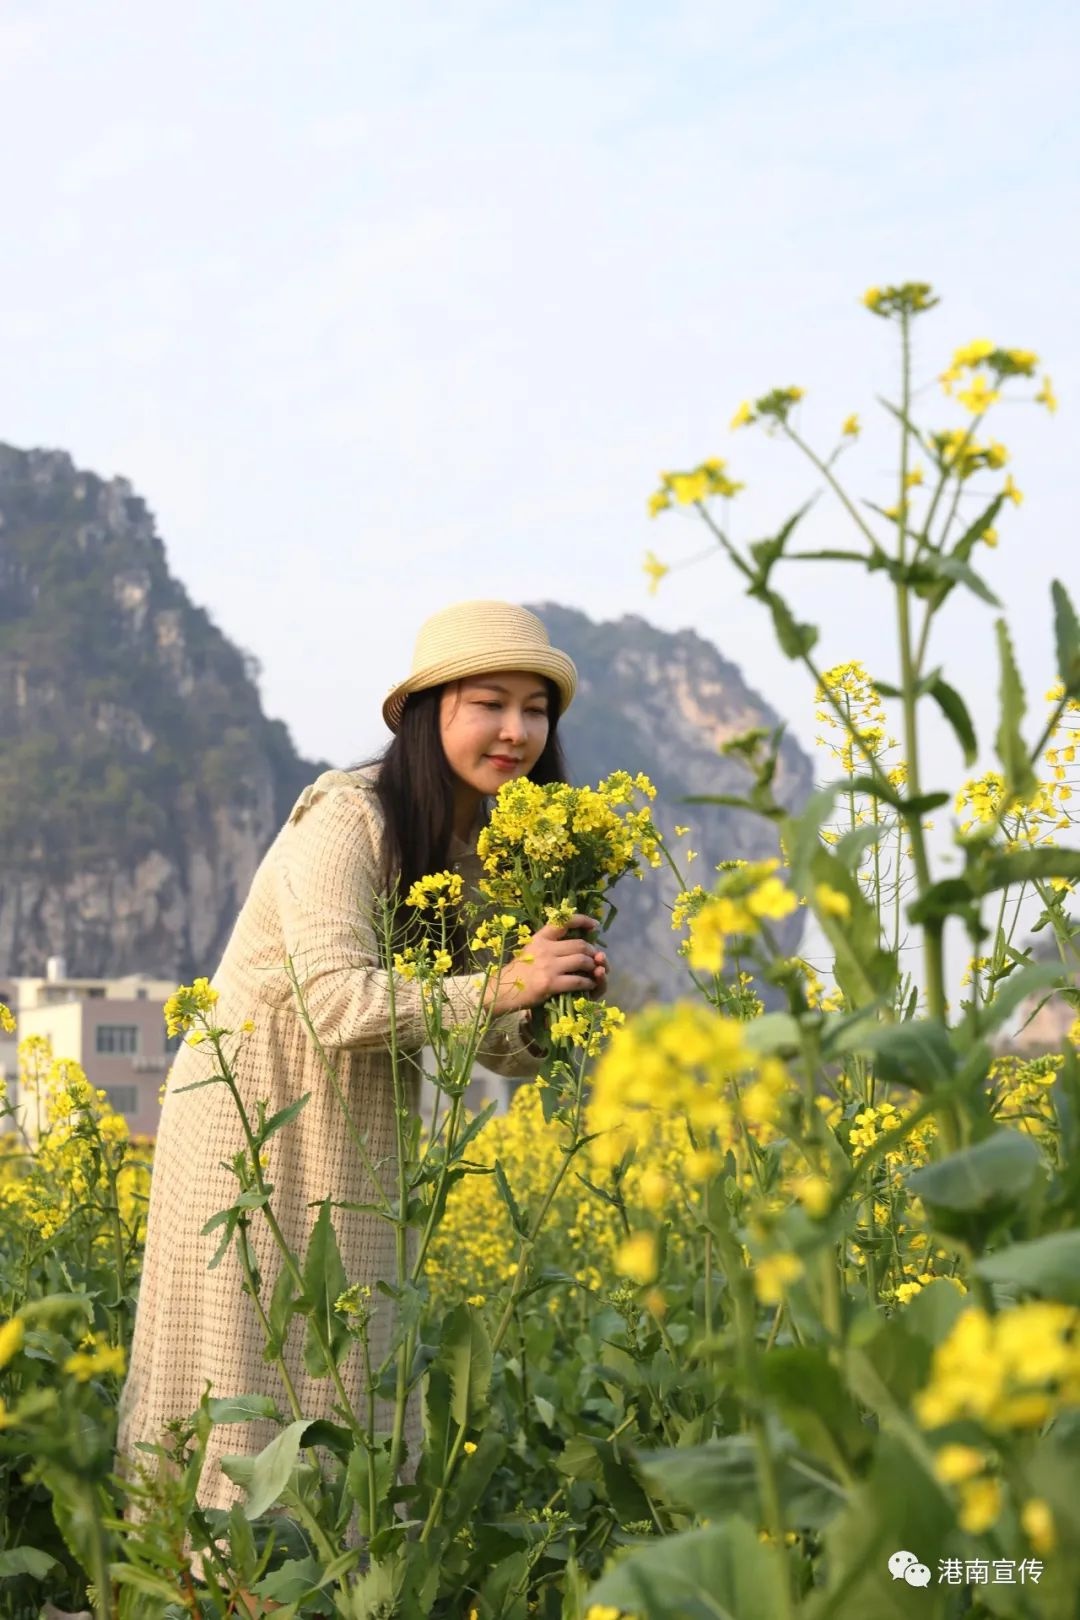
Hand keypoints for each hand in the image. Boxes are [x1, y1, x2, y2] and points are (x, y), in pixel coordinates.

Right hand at [489, 915, 606, 1014]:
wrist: (503, 990)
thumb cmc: (519, 971)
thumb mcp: (530, 950)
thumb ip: (549, 945)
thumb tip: (573, 943)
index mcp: (540, 937)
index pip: (564, 921)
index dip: (583, 921)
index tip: (595, 926)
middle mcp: (545, 948)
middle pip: (580, 944)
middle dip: (593, 952)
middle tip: (597, 958)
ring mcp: (548, 966)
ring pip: (582, 961)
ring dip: (593, 966)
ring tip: (595, 971)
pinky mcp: (551, 983)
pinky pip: (578, 981)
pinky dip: (588, 983)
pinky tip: (589, 985)